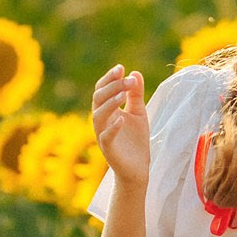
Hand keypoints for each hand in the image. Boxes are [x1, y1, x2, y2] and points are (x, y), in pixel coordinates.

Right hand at [91, 64, 149, 187]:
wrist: (138, 168)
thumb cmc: (136, 140)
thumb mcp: (139, 113)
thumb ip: (136, 94)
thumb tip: (135, 73)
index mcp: (107, 110)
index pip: (102, 90)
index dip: (110, 78)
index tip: (122, 68)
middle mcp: (102, 121)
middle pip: (99, 98)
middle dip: (113, 86)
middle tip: (128, 79)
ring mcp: (103, 134)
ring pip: (98, 115)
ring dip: (110, 103)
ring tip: (123, 94)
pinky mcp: (108, 149)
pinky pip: (105, 137)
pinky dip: (112, 127)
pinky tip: (122, 118)